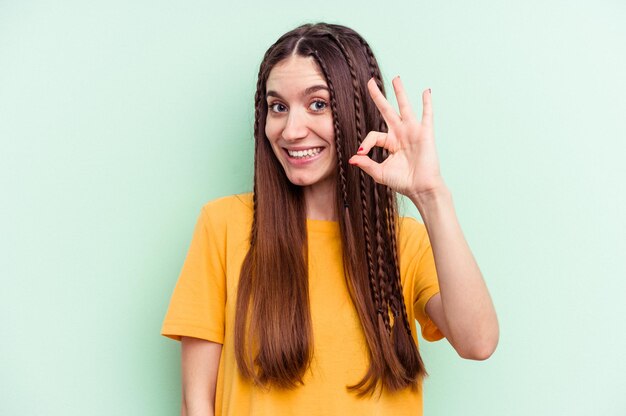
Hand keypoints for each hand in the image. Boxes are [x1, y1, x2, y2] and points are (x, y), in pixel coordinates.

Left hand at [348, 77, 445, 199]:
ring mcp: (413, 132)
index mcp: (390, 143)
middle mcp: (400, 134)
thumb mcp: (380, 173)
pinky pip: (427, 115)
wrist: (420, 188)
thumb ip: (366, 164)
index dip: (365, 143)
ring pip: (405, 107)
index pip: (374, 135)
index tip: (362, 153)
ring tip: (396, 78)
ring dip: (400, 92)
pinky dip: (427, 103)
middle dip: (378, 96)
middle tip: (370, 82)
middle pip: (387, 110)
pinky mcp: (425, 133)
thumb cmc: (402, 182)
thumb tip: (352, 158)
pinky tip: (426, 91)